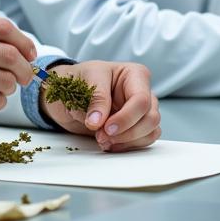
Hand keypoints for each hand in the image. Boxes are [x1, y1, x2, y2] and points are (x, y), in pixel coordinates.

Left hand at [41, 62, 160, 151]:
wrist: (69, 94)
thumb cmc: (80, 79)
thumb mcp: (86, 80)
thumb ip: (96, 98)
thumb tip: (98, 121)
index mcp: (135, 75)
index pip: (141, 100)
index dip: (125, 118)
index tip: (106, 127)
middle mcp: (142, 92)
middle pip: (150, 118)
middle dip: (127, 132)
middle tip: (102, 135)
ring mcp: (140, 111)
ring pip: (150, 131)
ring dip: (127, 141)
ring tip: (103, 140)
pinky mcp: (135, 126)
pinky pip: (144, 140)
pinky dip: (128, 146)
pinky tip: (110, 143)